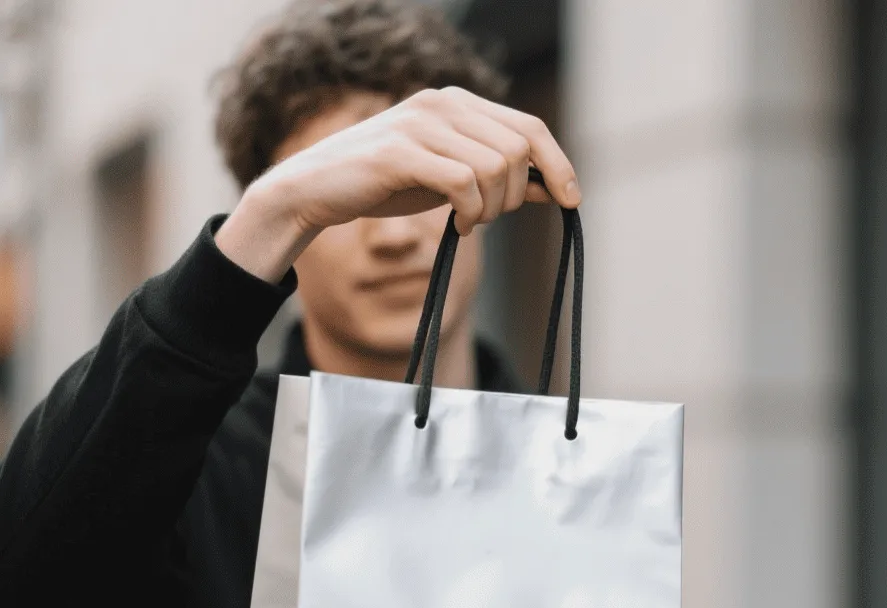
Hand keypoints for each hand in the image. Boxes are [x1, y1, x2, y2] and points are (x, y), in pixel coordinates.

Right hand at [216, 86, 579, 280]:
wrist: (315, 190)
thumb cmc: (387, 183)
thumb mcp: (451, 176)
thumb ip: (497, 174)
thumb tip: (551, 187)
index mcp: (458, 102)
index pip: (530, 128)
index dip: (558, 165)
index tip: (571, 201)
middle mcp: (442, 103)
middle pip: (517, 150)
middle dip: (514, 195)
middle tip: (488, 218)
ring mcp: (420, 123)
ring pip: (495, 167)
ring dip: (491, 209)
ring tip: (467, 221)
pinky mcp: (400, 151)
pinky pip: (464, 183)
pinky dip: (470, 213)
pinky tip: (455, 226)